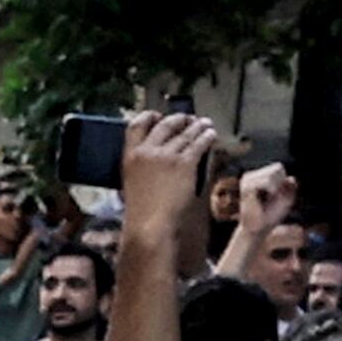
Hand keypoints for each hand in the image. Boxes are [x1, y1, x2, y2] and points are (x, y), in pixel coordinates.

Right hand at [119, 107, 223, 224]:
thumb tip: (154, 157)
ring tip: (205, 124)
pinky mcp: (184, 164)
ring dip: (197, 126)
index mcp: (130, 156)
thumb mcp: (131, 182)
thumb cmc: (140, 210)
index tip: (158, 116)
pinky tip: (211, 135)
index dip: (149, 116)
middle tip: (188, 119)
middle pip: (165, 125)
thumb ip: (140, 166)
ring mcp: (166, 156)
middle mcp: (147, 151)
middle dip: (179, 119)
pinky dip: (206, 138)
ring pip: (185, 133)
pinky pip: (198, 145)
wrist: (150, 224)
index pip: (136, 125)